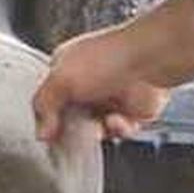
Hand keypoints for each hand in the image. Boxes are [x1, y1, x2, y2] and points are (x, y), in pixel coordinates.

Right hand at [33, 26, 171, 142]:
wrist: (151, 59)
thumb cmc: (108, 58)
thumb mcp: (61, 79)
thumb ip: (44, 105)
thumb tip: (42, 133)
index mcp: (67, 68)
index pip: (49, 99)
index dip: (47, 117)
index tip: (47, 133)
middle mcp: (89, 82)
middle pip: (72, 118)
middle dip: (73, 129)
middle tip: (73, 134)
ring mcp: (111, 97)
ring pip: (95, 128)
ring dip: (96, 131)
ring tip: (99, 125)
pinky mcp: (132, 111)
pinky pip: (119, 131)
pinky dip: (118, 129)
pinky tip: (117, 120)